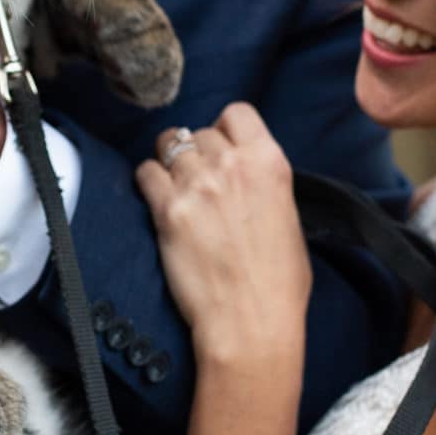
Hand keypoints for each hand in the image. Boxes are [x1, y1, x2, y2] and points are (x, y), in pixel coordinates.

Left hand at [136, 103, 309, 368]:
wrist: (251, 321)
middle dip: (196, 151)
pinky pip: (145, 173)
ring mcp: (197, 185)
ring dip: (169, 162)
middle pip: (200, 131)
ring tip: (175, 187)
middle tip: (198, 180)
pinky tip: (158, 200)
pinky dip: (148, 181)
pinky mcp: (167, 210)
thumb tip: (246, 177)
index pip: (237, 113)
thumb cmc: (278, 283)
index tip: (222, 148)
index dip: (225, 129)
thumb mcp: (289, 218)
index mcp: (270, 163)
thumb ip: (265, 185)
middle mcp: (232, 165)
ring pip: (168, 144)